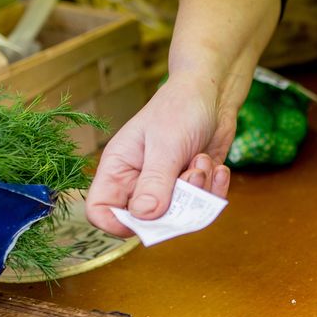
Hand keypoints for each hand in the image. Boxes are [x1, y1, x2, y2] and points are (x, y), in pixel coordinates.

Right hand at [86, 74, 232, 235]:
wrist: (214, 93)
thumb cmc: (180, 107)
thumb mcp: (166, 145)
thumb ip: (155, 182)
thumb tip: (144, 217)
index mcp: (118, 168)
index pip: (100, 210)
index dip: (117, 223)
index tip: (148, 217)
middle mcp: (138, 182)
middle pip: (145, 221)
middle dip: (174, 207)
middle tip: (189, 175)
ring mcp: (165, 187)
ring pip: (178, 217)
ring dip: (198, 194)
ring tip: (202, 161)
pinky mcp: (191, 187)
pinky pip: (201, 208)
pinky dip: (214, 191)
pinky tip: (216, 166)